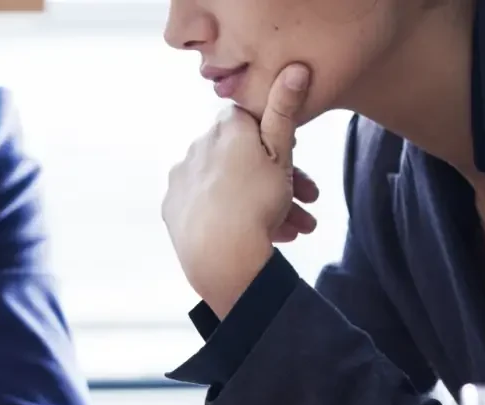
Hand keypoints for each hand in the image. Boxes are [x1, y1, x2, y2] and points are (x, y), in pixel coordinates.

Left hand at [162, 63, 317, 316]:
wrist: (221, 257)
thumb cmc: (258, 202)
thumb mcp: (281, 154)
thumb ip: (284, 111)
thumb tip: (294, 67)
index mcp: (223, 128)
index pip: (252, 121)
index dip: (277, 140)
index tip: (295, 161)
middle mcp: (197, 147)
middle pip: (244, 158)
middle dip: (281, 180)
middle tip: (310, 202)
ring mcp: (182, 179)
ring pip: (232, 187)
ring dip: (267, 204)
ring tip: (297, 228)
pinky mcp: (174, 208)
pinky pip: (210, 207)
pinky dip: (234, 217)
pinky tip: (262, 235)